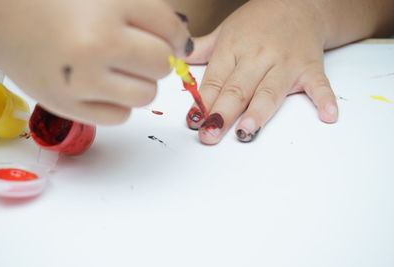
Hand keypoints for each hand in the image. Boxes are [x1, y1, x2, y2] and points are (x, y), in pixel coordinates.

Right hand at [0, 0, 190, 123]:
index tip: (172, 40)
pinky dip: (119, 104)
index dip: (176, 36)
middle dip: (158, 59)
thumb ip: (145, 11)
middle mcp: (96, 44)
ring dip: (141, 83)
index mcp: (108, 5)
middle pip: (161, 65)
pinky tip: (103, 87)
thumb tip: (182, 44)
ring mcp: (79, 79)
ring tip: (120, 70)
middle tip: (140, 53)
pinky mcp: (65, 105)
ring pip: (146, 95)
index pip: (170, 30)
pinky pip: (119, 116)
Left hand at [185, 0, 337, 143]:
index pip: (215, 81)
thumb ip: (202, 50)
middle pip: (237, 89)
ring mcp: (285, 62)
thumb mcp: (225, 31)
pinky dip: (324, 99)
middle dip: (222, 113)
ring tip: (246, 132)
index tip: (194, 122)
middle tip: (210, 135)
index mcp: (233, 48)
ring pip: (270, 90)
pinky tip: (327, 116)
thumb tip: (176, 61)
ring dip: (258, 112)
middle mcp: (258, 56)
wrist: (298, 3)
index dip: (203, 103)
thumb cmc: (258, 22)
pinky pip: (319, 84)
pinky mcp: (310, 67)